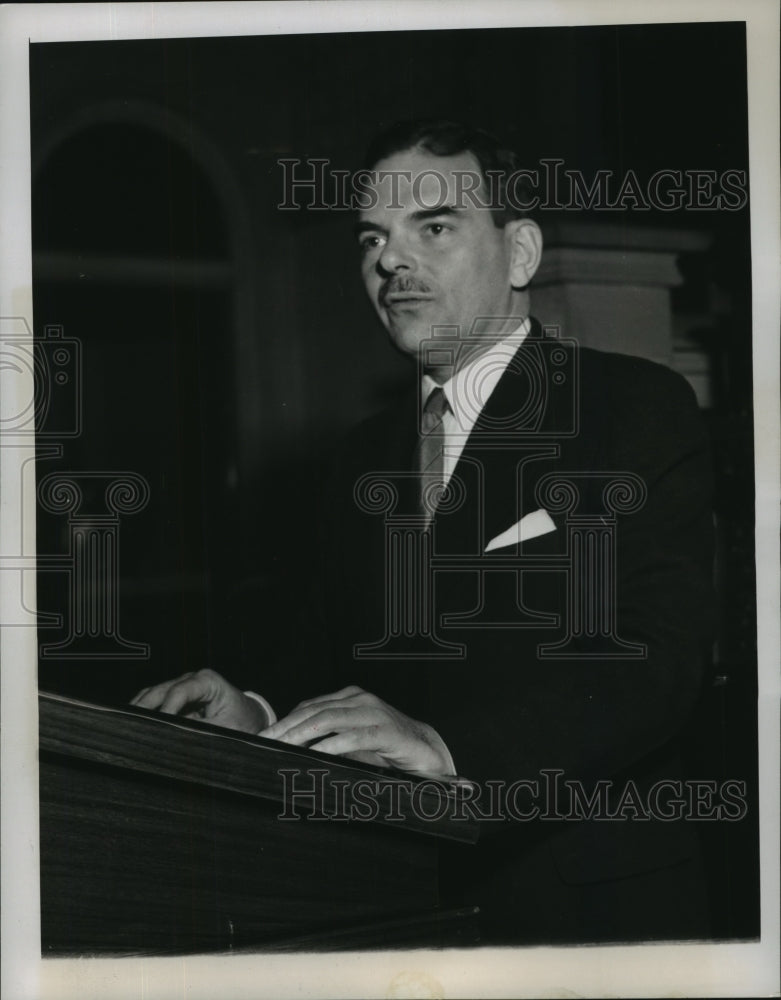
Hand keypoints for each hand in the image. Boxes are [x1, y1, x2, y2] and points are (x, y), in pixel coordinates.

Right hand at [130, 669, 267, 733]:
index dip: (166, 710)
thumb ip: (203, 732)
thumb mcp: (228, 729)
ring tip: (123, 729)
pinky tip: (130, 727)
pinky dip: (141, 715)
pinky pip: (152, 704)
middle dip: (143, 709)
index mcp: (207, 681)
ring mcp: (180, 688)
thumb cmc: (242, 721)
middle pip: (158, 691)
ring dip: (138, 712)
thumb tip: (176, 738)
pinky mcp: (174, 700)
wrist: (249, 718)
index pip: (179, 691)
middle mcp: (190, 680)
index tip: (156, 728)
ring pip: (151, 696)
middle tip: (128, 728)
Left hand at [259, 685, 454, 775]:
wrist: (427, 749)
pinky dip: (331, 744)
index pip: (310, 706)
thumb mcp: (354, 740)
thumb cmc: (388, 746)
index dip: (286, 720)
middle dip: (287, 726)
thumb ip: (330, 737)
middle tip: (266, 741)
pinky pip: (353, 736)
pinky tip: (315, 753)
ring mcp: (373, 712)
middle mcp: (360, 699)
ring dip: (302, 733)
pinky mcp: (386, 730)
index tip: (266, 735)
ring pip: (330, 719)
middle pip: (314, 710)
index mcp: (350, 697)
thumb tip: (297, 748)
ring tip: (283, 745)